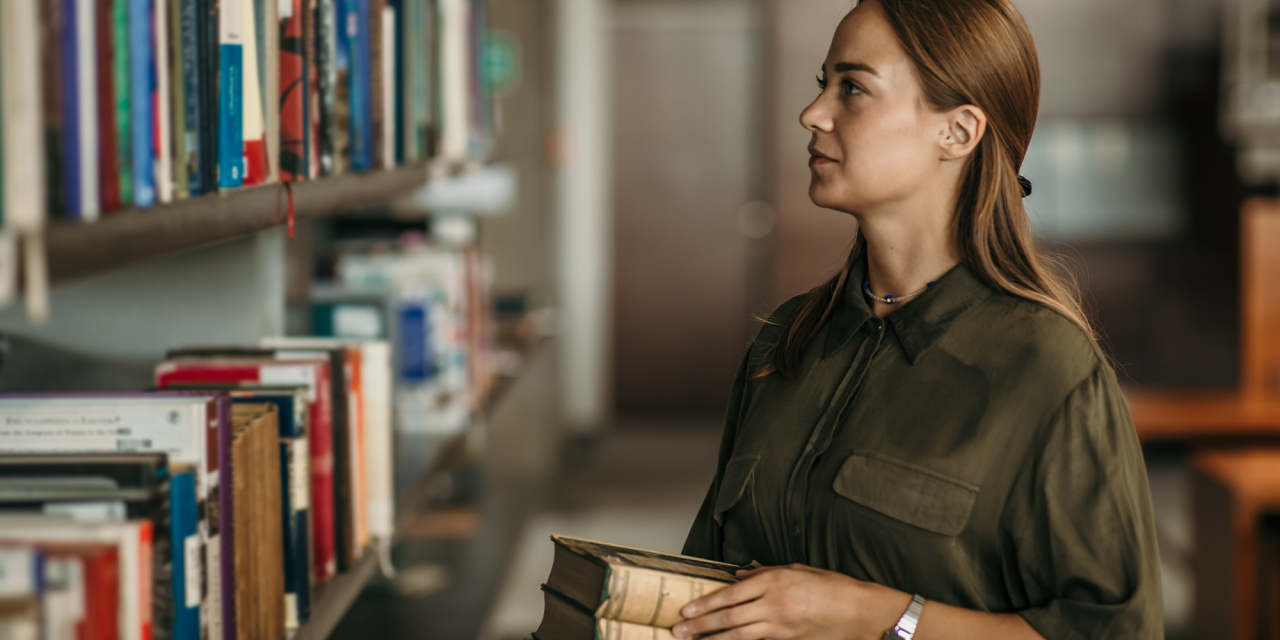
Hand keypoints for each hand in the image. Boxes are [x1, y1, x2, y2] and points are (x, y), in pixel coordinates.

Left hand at [670, 564, 908, 639]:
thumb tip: (740, 575)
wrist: (860, 611)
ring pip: (738, 636)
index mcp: (774, 581)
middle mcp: (774, 604)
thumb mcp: (797, 569)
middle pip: (729, 617)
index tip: (687, 611)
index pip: (730, 594)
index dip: (705, 604)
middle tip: (679, 631)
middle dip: (700, 626)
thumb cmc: (832, 586)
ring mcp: (781, 626)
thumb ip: (765, 571)